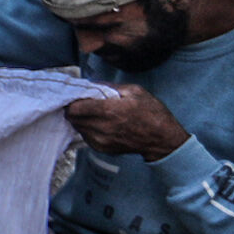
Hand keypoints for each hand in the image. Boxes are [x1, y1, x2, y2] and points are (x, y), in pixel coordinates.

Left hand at [65, 84, 190, 159]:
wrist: (161, 139)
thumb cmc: (151, 113)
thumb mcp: (135, 91)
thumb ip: (109, 87)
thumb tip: (91, 84)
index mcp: (108, 111)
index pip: (74, 108)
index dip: (73, 100)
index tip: (78, 96)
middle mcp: (101, 127)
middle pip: (72, 118)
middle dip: (75, 109)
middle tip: (85, 103)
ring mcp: (100, 140)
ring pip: (77, 127)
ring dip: (82, 119)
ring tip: (95, 114)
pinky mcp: (101, 149)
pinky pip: (86, 136)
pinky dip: (88, 129)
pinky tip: (101, 124)